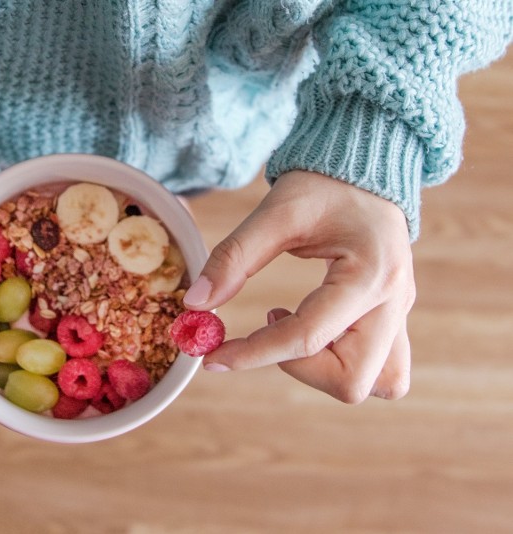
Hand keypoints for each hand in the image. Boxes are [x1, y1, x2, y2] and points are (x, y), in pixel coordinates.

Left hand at [183, 171, 414, 402]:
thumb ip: (234, 257)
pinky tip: (315, 331)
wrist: (366, 169)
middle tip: (266, 329)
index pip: (306, 337)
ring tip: (295, 328)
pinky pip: (383, 370)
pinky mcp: (395, 319)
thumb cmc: (323, 186)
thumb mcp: (275, 212)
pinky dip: (344, 365)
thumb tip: (197, 305)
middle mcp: (394, 302)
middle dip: (298, 369)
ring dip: (327, 372)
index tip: (212, 356)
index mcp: (369, 274)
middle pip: (352, 381)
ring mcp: (400, 314)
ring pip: (379, 383)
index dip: (252, 354)